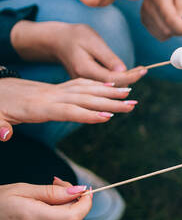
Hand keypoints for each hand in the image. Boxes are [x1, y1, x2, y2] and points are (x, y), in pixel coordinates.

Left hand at [0, 77, 135, 140]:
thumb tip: (4, 135)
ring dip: (110, 91)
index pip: (67, 111)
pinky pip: (81, 84)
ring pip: (86, 89)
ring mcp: (56, 90)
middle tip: (132, 105)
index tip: (107, 117)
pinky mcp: (57, 88)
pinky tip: (112, 86)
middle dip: (110, 102)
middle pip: (85, 98)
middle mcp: (52, 95)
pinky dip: (98, 84)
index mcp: (38, 106)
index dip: (86, 114)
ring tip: (130, 94)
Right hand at [0, 180, 91, 219]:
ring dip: (68, 212)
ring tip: (48, 200)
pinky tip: (46, 213)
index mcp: (31, 218)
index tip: (85, 189)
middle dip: (75, 201)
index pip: (73, 216)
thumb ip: (54, 191)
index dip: (86, 202)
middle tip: (59, 186)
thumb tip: (79, 191)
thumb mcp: (23, 189)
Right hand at [10, 20, 145, 85]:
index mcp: (85, 69)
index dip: (131, 76)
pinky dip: (117, 79)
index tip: (144, 69)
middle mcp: (83, 80)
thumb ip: (108, 57)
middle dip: (130, 79)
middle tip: (144, 70)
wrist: (57, 39)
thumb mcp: (93, 41)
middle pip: (113, 85)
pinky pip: (104, 84)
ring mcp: (83, 83)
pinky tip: (127, 73)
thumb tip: (123, 70)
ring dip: (125, 80)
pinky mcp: (86, 83)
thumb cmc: (76, 36)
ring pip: (110, 87)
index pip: (114, 79)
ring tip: (139, 71)